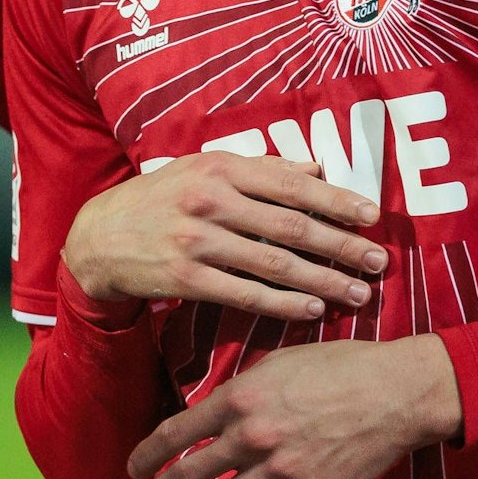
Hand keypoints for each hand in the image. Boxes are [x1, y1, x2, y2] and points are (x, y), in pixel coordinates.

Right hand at [62, 155, 387, 322]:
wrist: (99, 236)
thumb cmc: (160, 199)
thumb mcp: (203, 170)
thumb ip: (261, 170)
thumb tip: (317, 169)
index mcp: (221, 168)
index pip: (291, 184)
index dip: (336, 201)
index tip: (372, 216)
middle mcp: (211, 201)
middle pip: (291, 225)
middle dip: (341, 245)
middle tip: (378, 262)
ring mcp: (197, 240)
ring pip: (274, 264)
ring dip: (321, 281)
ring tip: (356, 293)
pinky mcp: (186, 277)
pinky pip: (245, 294)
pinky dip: (282, 304)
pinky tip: (311, 310)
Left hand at [127, 334, 461, 478]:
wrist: (396, 392)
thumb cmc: (339, 366)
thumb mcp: (278, 362)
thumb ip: (241, 389)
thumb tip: (211, 411)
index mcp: (240, 396)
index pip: (177, 433)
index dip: (148, 454)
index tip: (134, 467)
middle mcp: (251, 435)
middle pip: (187, 475)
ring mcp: (278, 470)